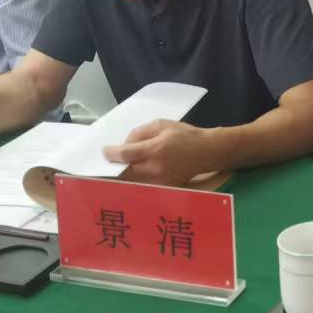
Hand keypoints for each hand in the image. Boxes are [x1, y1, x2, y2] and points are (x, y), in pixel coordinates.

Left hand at [101, 119, 216, 186]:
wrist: (207, 152)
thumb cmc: (185, 134)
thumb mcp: (162, 124)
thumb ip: (140, 133)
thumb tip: (124, 145)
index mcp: (155, 149)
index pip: (125, 154)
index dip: (111, 154)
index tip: (105, 152)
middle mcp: (156, 168)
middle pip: (126, 172)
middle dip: (116, 167)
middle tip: (108, 163)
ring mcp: (160, 180)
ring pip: (133, 180)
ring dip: (124, 175)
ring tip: (119, 168)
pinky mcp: (164, 188)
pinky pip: (144, 184)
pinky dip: (136, 179)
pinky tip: (134, 174)